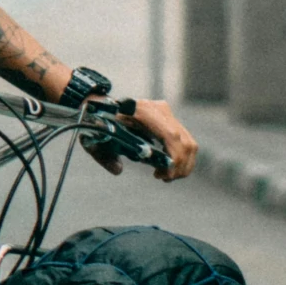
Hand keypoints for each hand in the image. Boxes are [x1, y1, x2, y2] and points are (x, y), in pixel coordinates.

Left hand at [81, 98, 195, 179]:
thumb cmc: (98, 125)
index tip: (165, 175)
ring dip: (184, 164)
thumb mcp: (96, 140)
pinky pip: (185, 142)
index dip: (174, 158)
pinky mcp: (169, 120)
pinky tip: (167, 167)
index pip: (170, 135)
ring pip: (189, 143)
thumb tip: (118, 170)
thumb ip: (105, 156)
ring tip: (166, 176)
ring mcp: (166, 114)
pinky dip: (182, 158)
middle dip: (180, 166)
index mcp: (142, 111)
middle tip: (165, 178)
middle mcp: (159, 110)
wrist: (101, 106)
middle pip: (185, 142)